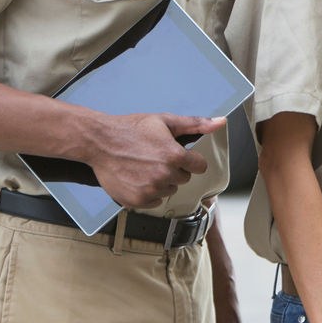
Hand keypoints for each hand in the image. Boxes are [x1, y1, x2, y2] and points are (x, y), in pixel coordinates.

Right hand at [83, 113, 216, 210]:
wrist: (100, 141)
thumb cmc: (131, 129)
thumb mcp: (165, 121)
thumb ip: (195, 124)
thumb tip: (221, 122)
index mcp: (175, 156)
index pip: (200, 167)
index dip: (190, 160)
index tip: (179, 155)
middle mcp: (164, 176)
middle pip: (183, 178)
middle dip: (174, 169)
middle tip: (156, 157)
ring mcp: (150, 190)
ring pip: (169, 190)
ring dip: (162, 182)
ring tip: (144, 167)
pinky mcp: (137, 201)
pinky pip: (154, 201)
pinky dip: (148, 193)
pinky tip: (137, 178)